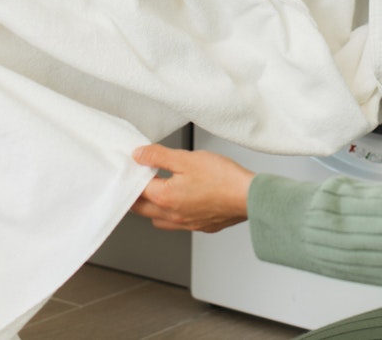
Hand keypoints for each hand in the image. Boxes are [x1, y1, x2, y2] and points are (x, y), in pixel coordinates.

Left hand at [130, 144, 252, 232]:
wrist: (249, 196)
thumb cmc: (222, 178)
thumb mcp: (186, 158)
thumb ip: (158, 156)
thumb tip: (138, 155)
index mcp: (165, 197)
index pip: (136, 189)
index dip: (132, 176)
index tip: (133, 167)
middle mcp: (172, 215)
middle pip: (141, 209)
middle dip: (135, 195)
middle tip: (136, 181)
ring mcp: (187, 223)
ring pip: (158, 219)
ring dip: (152, 208)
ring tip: (157, 191)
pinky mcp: (201, 226)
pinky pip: (177, 223)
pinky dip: (172, 214)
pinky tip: (181, 201)